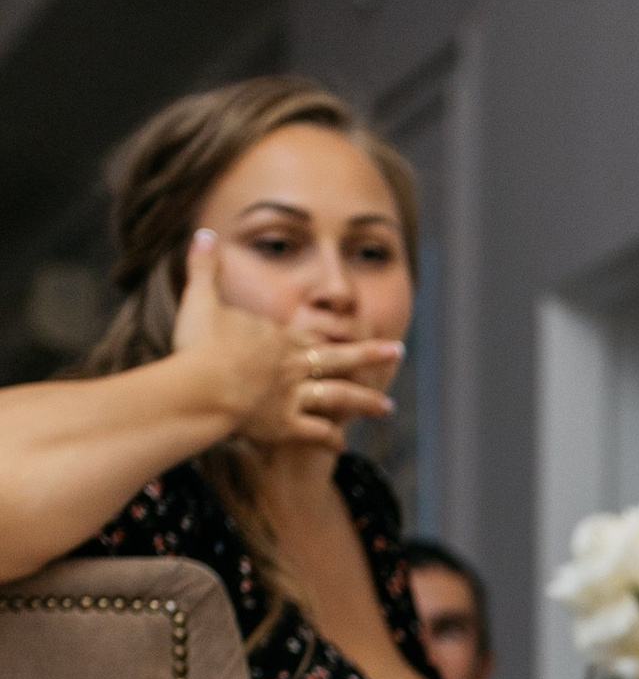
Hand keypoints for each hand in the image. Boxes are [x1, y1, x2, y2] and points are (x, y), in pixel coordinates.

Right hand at [172, 228, 402, 449]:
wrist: (203, 386)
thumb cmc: (199, 345)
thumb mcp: (200, 298)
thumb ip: (204, 267)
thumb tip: (203, 233)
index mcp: (277, 337)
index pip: (311, 335)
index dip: (332, 333)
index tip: (351, 332)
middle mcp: (294, 365)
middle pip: (339, 358)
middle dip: (370, 354)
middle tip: (398, 351)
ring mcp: (293, 395)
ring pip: (339, 397)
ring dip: (365, 402)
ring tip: (388, 406)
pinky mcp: (285, 425)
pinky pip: (315, 433)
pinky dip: (330, 439)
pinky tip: (343, 444)